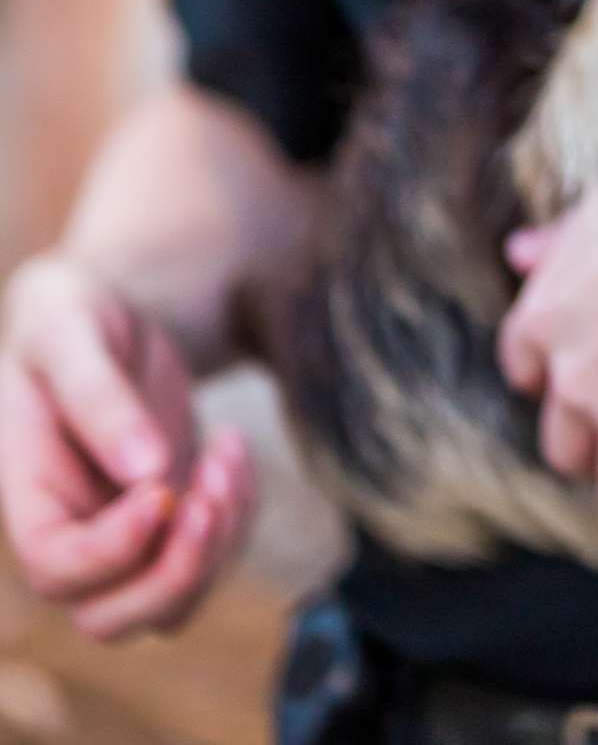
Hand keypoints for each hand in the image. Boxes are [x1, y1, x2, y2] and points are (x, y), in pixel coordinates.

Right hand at [0, 254, 255, 638]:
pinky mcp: (167, 518)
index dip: (111, 551)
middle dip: (173, 572)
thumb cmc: (67, 315)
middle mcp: (71, 528)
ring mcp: (120, 532)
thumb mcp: (68, 330)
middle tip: (211, 493)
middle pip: (109, 617)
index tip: (161, 491)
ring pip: (168, 604)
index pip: (56, 566)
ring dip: (215, 546)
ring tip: (229, 452)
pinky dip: (237, 516)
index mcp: (25, 490)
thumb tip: (146, 472)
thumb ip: (97, 396)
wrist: (99, 314)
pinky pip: (208, 556)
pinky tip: (234, 446)